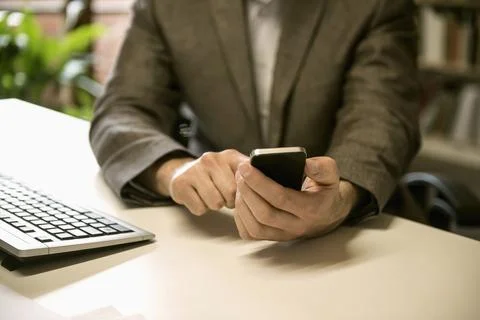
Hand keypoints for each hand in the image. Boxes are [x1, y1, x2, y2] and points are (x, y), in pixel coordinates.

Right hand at [155, 149, 247, 214]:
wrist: (181, 173)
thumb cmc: (214, 176)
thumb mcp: (233, 169)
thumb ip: (251, 176)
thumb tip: (269, 188)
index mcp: (230, 156)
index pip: (247, 177)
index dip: (248, 191)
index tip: (245, 194)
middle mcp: (211, 159)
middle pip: (231, 193)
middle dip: (230, 201)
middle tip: (224, 195)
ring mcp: (194, 170)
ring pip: (216, 203)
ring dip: (215, 206)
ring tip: (212, 196)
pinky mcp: (181, 184)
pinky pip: (199, 208)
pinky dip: (201, 208)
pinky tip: (199, 198)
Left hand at [234, 157, 359, 240]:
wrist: (328, 213)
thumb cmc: (325, 191)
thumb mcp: (331, 175)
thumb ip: (322, 167)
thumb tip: (305, 164)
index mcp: (311, 209)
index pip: (281, 198)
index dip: (260, 183)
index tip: (246, 167)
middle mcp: (297, 226)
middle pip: (265, 214)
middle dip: (247, 192)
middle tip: (240, 173)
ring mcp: (284, 235)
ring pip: (256, 227)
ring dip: (242, 204)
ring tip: (239, 183)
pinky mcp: (274, 239)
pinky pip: (251, 234)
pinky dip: (240, 218)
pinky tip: (240, 199)